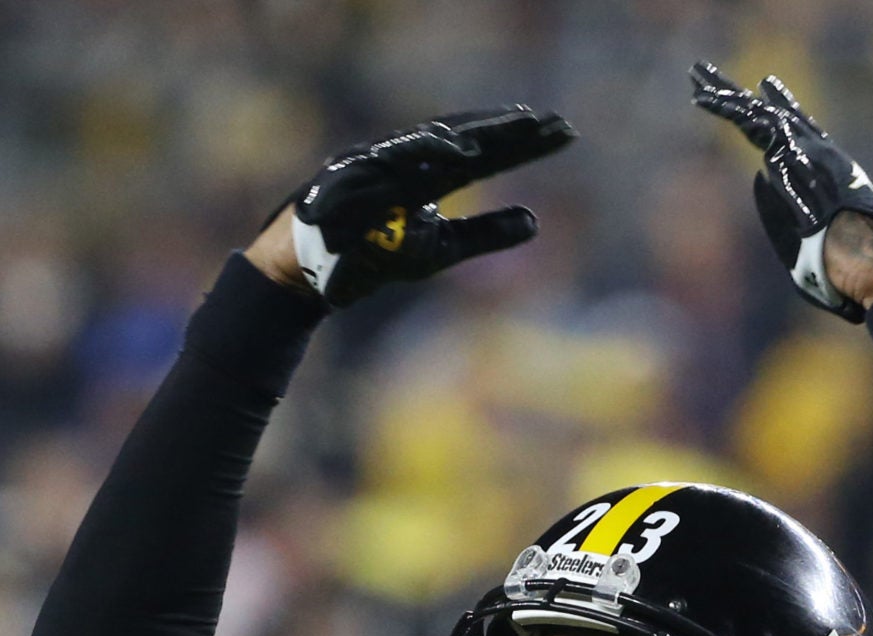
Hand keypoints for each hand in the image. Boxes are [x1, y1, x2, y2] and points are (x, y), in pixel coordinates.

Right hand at [247, 107, 574, 306]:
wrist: (307, 277)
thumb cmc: (370, 257)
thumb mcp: (438, 250)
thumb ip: (483, 234)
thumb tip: (536, 221)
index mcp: (428, 175)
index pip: (484, 154)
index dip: (523, 144)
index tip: (565, 134)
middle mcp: (404, 162)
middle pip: (464, 137)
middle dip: (509, 130)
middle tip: (554, 122)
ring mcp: (376, 167)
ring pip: (431, 140)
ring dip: (474, 132)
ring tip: (516, 127)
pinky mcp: (351, 179)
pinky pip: (391, 160)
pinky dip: (425, 153)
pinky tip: (459, 152)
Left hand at [689, 64, 872, 321]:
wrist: (869, 257)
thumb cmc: (849, 266)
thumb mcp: (812, 245)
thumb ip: (788, 217)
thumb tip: (760, 178)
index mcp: (831, 173)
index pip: (805, 134)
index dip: (788, 111)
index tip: (772, 91)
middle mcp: (819, 153)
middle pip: (782, 116)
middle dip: (762, 99)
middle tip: (746, 80)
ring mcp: (806, 149)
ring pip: (760, 114)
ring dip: (729, 96)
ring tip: (700, 78)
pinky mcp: (790, 151)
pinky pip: (749, 121)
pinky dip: (724, 107)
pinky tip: (700, 96)